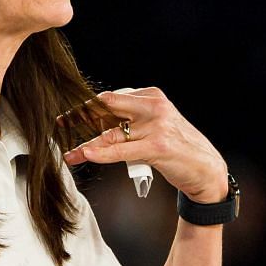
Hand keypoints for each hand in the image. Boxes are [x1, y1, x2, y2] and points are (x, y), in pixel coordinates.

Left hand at [63, 87, 227, 201]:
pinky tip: (87, 155)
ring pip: (111, 133)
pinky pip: (122, 149)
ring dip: (86, 145)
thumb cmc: (177, 150)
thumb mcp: (155, 127)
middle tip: (59, 128)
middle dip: (80, 119)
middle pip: (106, 108)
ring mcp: (158, 124)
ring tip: (70, 154)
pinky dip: (103, 153)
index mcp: (151, 95)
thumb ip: (131, 121)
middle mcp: (154, 105)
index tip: (67, 118)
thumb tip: (95, 126)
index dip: (85, 108)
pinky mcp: (159, 145)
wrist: (206, 170)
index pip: (110, 98)